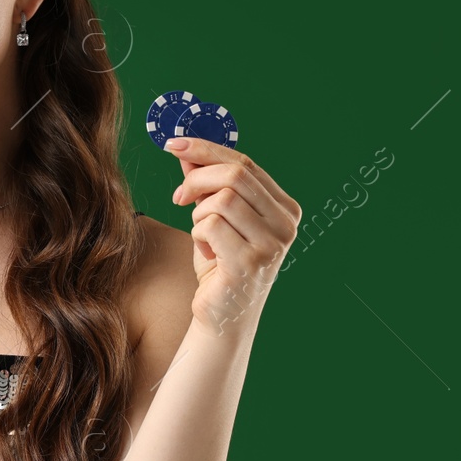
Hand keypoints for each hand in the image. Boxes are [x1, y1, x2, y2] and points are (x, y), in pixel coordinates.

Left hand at [166, 137, 300, 334]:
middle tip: (179, 197)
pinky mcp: (249, 262)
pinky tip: (206, 253)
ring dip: (198, 214)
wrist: (223, 316)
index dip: (207, 149)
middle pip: (234, 175)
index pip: (245, 163)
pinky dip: (198, 235)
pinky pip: (210, 225)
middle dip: (196, 180)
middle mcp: (286, 224)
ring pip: (220, 199)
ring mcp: (272, 244)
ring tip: (202, 236)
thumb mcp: (215, 218)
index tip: (174, 144)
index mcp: (285, 208)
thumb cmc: (220, 265)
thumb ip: (206, 184)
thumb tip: (186, 150)